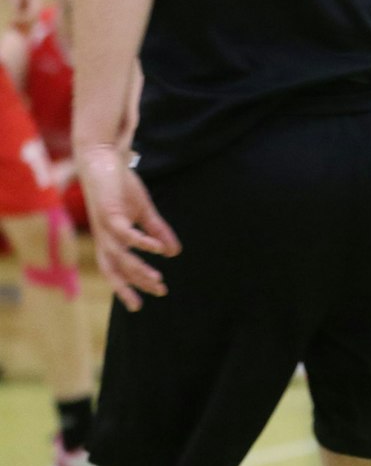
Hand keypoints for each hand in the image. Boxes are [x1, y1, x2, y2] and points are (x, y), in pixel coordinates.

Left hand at [77, 143, 177, 310]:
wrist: (102, 159)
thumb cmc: (119, 185)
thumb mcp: (143, 211)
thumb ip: (157, 231)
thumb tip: (174, 252)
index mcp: (109, 238)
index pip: (114, 270)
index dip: (125, 288)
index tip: (139, 305)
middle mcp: (104, 237)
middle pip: (115, 268)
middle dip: (136, 284)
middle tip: (160, 292)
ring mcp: (105, 227)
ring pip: (120, 256)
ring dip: (139, 270)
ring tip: (159, 279)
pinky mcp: (110, 213)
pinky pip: (126, 234)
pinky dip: (142, 243)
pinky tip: (157, 248)